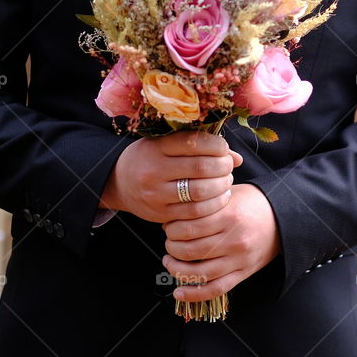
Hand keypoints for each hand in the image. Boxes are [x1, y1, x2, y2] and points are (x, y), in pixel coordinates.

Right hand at [99, 131, 242, 223]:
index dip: (217, 145)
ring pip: (200, 192)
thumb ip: (200, 146)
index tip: (223, 148)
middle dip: (223, 166)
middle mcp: (153, 170)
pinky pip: (195, 213)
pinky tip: (220, 198)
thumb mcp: (167, 144)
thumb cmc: (152, 157)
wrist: (120, 182)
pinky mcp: (160, 214)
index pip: (194, 142)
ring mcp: (156, 194)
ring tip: (226, 182)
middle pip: (201, 168)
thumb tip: (237, 159)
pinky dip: (214, 205)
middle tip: (228, 166)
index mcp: (156, 147)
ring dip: (221, 187)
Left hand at [161, 183, 279, 301]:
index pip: (187, 228)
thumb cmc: (254, 202)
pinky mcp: (243, 273)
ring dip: (177, 270)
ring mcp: (239, 260)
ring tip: (170, 262)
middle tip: (169, 242)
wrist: (284, 216)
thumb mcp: (229, 193)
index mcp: (228, 216)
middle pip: (189, 251)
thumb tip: (174, 213)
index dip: (171, 229)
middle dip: (171, 247)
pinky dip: (195, 294)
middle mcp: (233, 240)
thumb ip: (204, 202)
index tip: (168, 226)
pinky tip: (179, 292)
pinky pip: (216, 289)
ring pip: (199, 273)